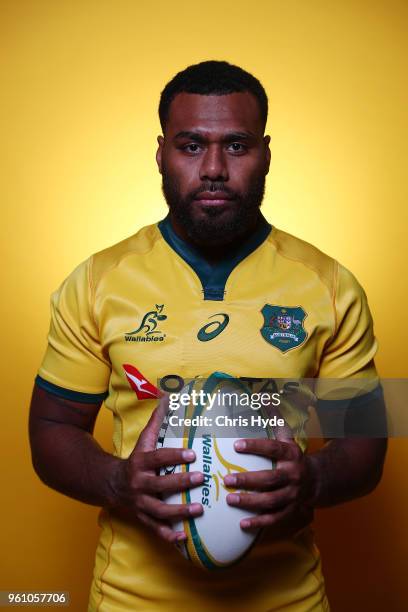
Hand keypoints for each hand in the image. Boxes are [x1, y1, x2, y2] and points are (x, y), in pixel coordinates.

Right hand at [112, 394, 203, 543]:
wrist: (111, 484)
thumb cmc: (136, 459)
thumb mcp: (144, 440)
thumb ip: (158, 420)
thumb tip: (168, 395)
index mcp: (141, 463)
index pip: (158, 458)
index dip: (174, 456)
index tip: (192, 454)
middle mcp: (139, 483)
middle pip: (160, 484)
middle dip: (180, 483)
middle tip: (201, 478)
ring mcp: (140, 503)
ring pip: (159, 510)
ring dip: (179, 512)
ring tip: (200, 509)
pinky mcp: (143, 518)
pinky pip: (155, 529)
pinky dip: (168, 535)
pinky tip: (183, 538)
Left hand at [224, 423, 314, 537]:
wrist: (317, 480)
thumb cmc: (293, 455)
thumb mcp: (287, 436)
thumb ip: (274, 418)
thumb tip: (261, 396)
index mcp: (291, 454)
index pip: (272, 449)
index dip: (255, 447)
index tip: (236, 445)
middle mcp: (293, 475)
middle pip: (270, 479)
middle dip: (247, 480)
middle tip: (226, 479)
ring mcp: (293, 495)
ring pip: (271, 501)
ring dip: (250, 501)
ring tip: (229, 499)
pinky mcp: (290, 510)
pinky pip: (274, 519)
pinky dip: (258, 522)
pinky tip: (242, 524)